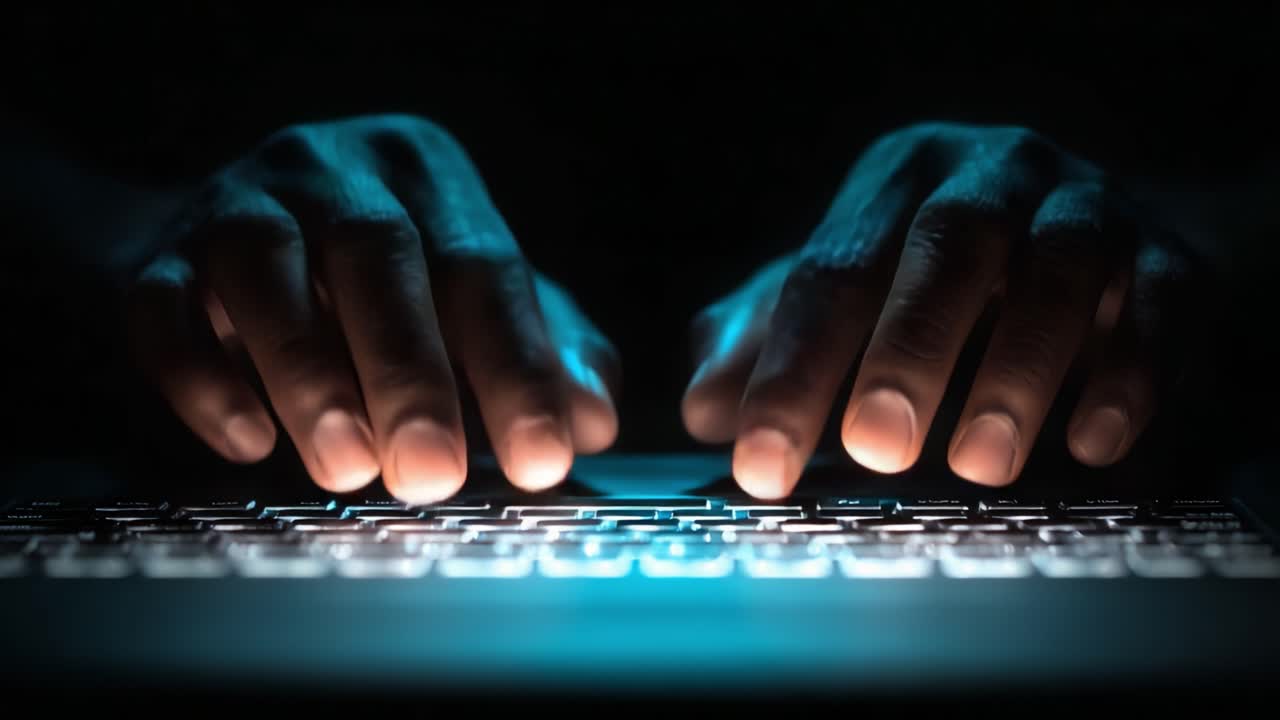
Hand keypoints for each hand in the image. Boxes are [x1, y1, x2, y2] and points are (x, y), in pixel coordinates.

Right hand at [128, 115, 618, 501]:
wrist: (224, 247)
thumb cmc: (380, 288)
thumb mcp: (471, 303)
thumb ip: (542, 351)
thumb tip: (592, 418)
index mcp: (428, 175)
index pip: (485, 267)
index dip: (517, 366)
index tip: (542, 459)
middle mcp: (336, 168)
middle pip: (381, 256)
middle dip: (412, 372)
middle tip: (435, 474)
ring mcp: (238, 200)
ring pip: (269, 270)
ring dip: (311, 376)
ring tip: (349, 468)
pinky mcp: (156, 254)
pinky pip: (166, 308)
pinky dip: (204, 375)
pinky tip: (248, 441)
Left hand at [683, 122, 1199, 497]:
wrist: (1093, 243)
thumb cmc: (939, 279)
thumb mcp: (849, 296)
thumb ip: (771, 342)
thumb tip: (706, 408)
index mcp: (896, 182)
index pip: (831, 271)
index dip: (792, 366)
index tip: (760, 458)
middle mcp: (990, 174)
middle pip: (947, 248)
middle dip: (908, 350)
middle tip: (876, 445)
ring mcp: (1086, 207)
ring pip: (1058, 269)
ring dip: (1019, 369)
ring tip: (981, 464)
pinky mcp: (1168, 257)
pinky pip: (1159, 305)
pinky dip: (1130, 372)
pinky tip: (1094, 442)